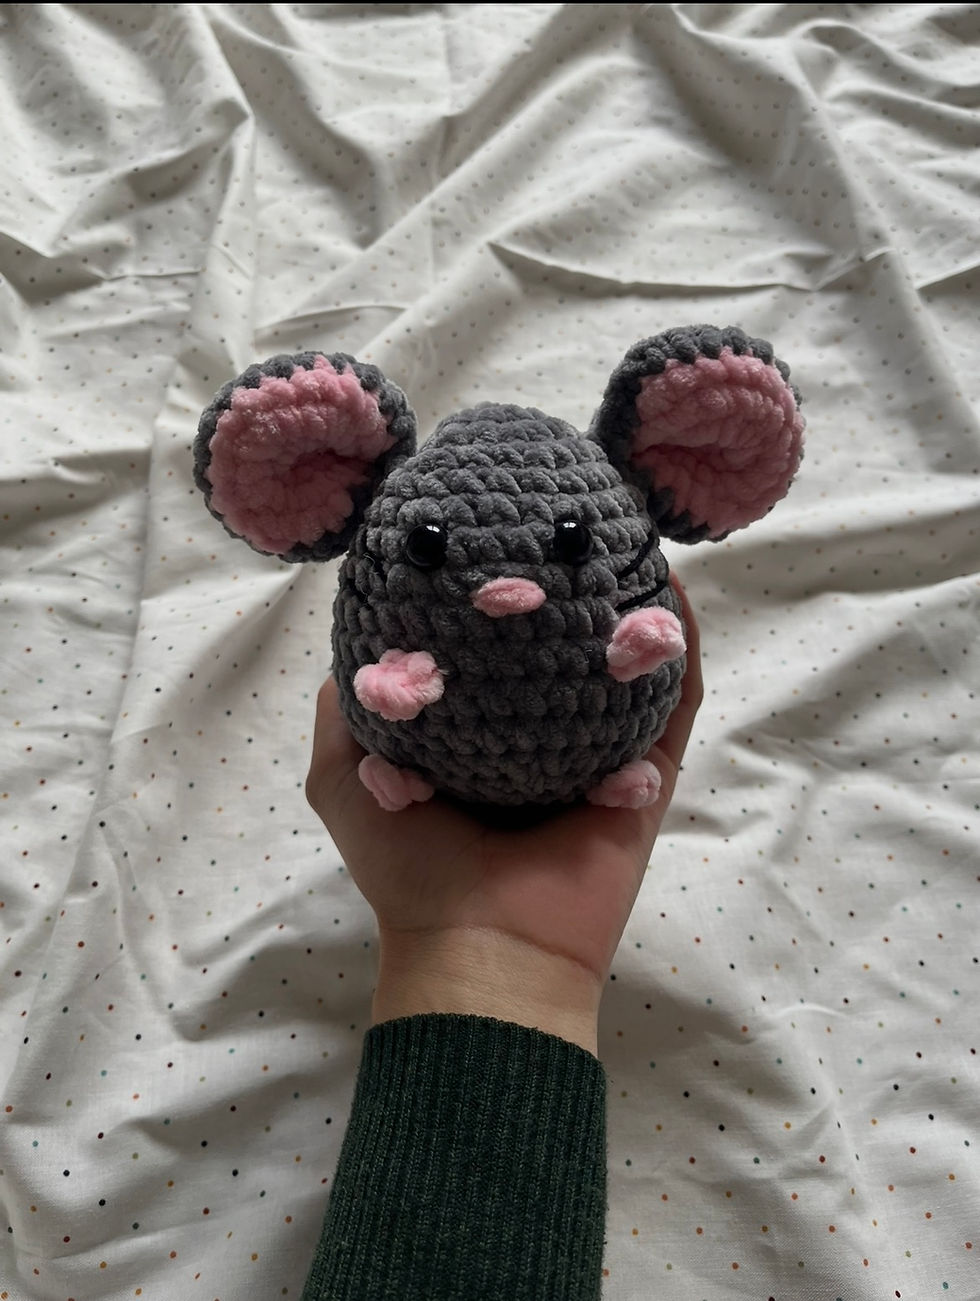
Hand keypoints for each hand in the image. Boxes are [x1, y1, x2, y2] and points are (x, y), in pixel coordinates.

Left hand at [306, 576, 702, 1054]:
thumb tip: (359, 639)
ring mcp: (599, 755)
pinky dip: (678, 650)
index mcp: (478, 738)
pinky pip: (674, 705)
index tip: (488, 531)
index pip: (491, 653)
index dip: (493, 596)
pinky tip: (669, 592)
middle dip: (567, 589)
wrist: (483, 949)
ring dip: (630, 606)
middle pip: (562, 651)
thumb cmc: (409, 866)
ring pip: (623, 667)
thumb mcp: (345, 774)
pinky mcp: (647, 776)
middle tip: (564, 521)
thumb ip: (346, 706)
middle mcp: (540, 739)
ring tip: (625, 536)